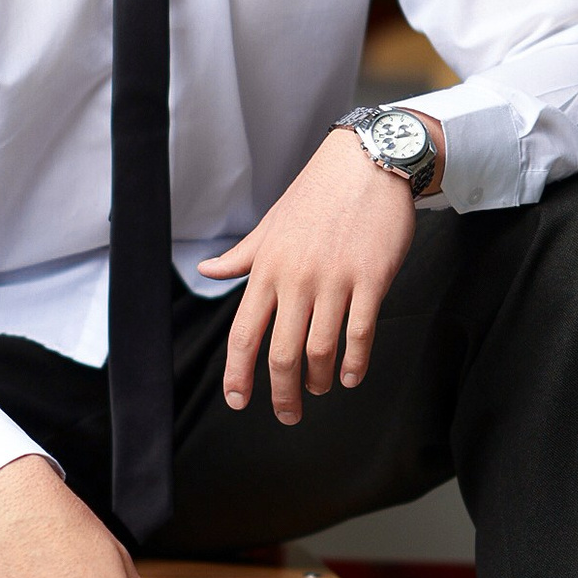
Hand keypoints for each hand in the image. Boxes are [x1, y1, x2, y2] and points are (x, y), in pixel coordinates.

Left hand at [200, 119, 441, 421]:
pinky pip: (361, 332)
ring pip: (321, 349)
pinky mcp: (372, 277)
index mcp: (266, 269)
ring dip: (321, 380)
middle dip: (282, 393)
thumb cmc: (317, 195)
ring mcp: (334, 279)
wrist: (368, 162)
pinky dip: (356, 362)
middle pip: (281, 353)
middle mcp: (295, 278)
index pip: (244, 333)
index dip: (239, 374)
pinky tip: (352, 376)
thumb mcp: (270, 226)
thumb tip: (206, 271)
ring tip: (322, 388)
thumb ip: (240, 257)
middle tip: (289, 414)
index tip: (238, 401)